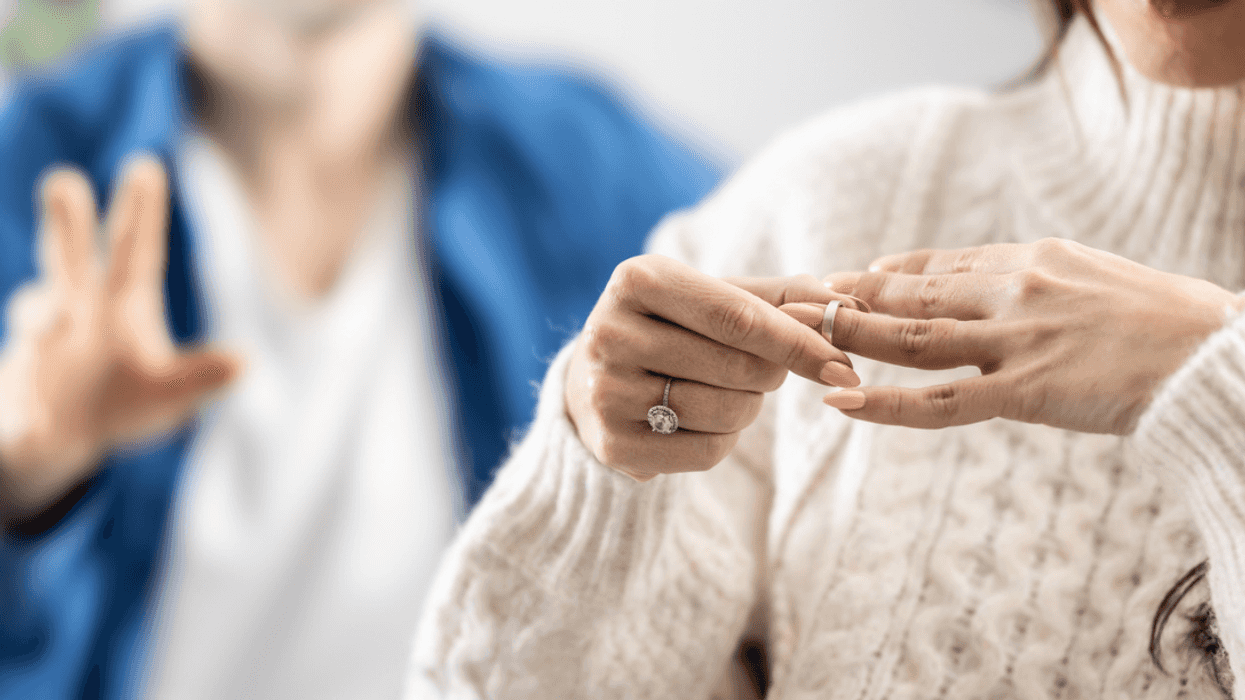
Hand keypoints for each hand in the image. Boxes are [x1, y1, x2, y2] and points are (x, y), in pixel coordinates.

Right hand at [0, 158, 238, 516]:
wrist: (63, 437)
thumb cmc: (125, 400)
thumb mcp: (170, 393)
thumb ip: (198, 377)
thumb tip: (246, 362)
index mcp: (125, 305)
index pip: (135, 251)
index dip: (141, 211)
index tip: (146, 164)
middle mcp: (79, 309)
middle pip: (73, 258)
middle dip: (67, 224)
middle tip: (64, 179)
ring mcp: (41, 340)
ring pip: (35, 312)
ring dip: (38, 313)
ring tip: (53, 326)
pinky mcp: (15, 383)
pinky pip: (13, 393)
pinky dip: (20, 411)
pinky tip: (36, 426)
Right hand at [567, 254, 864, 479]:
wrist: (591, 377)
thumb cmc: (674, 327)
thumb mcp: (713, 295)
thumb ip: (781, 296)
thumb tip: (847, 305)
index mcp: (637, 279)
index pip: (736, 316)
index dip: (798, 343)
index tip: (844, 365)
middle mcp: (610, 332)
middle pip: (737, 368)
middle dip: (771, 374)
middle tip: (764, 370)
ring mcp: (605, 391)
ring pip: (726, 412)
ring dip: (749, 407)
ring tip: (728, 392)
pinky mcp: (612, 444)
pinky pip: (707, 452)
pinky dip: (726, 440)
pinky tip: (705, 421)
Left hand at [821, 238, 1243, 434]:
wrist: (1220, 356)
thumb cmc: (1172, 323)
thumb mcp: (1098, 279)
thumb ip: (1044, 283)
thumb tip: (1011, 286)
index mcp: (1033, 260)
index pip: (942, 265)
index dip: (891, 272)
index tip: (854, 276)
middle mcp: (1014, 290)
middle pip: (913, 293)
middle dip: (850, 295)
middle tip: (799, 296)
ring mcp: (1016, 340)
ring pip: (912, 338)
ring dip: (850, 335)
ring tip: (799, 335)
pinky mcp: (1027, 390)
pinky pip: (942, 401)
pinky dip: (887, 403)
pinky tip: (843, 402)